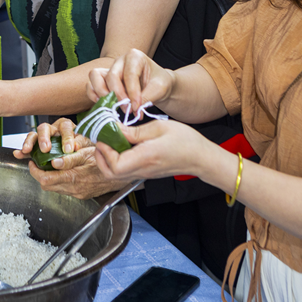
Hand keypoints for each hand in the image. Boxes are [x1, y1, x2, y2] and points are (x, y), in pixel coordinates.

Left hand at [13, 120, 127, 199]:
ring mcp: (78, 194)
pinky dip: (58, 181)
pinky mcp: (81, 195)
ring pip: (54, 189)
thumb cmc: (106, 159)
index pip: (45, 179)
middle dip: (39, 174)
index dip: (35, 171)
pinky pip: (64, 190)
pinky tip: (61, 172)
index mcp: (74, 178)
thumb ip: (69, 158)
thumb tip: (54, 161)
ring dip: (48, 178)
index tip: (32, 162)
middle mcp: (75, 189)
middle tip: (38, 163)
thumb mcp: (87, 153)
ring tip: (48, 166)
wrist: (122, 173)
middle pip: (47, 186)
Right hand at [88, 50, 173, 115]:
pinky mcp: (102, 80)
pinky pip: (91, 85)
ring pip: (95, 77)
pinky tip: (104, 105)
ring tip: (113, 106)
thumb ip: (147, 97)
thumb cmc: (159, 83)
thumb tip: (134, 109)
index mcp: (134, 56)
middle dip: (118, 95)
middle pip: (111, 76)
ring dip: (102, 94)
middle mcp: (119, 61)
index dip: (132, 92)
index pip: (129, 74)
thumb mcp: (159, 89)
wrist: (157, 86)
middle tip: (127, 109)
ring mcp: (109, 69)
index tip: (137, 107)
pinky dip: (93, 95)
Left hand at [93, 119, 214, 182]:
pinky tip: (121, 145)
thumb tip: (114, 129)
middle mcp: (142, 169)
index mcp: (145, 158)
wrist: (201, 158)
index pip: (115, 165)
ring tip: (111, 140)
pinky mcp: (145, 172)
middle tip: (102, 140)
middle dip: (100, 157)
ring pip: (115, 174)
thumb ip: (134, 131)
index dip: (104, 152)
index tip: (105, 136)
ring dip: (107, 158)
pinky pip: (124, 171)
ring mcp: (143, 173)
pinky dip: (116, 160)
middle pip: (110, 174)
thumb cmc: (186, 141)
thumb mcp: (159, 127)